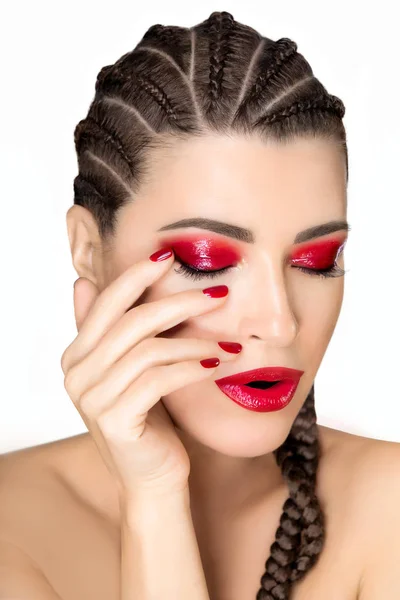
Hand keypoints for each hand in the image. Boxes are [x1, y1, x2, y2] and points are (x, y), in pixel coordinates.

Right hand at [60, 249, 239, 497]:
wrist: (152, 477)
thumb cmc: (147, 417)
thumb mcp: (129, 368)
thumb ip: (109, 330)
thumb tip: (82, 281)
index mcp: (77, 354)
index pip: (106, 303)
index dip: (136, 276)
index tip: (168, 256)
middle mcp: (77, 374)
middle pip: (132, 322)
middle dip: (179, 303)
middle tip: (218, 295)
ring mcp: (92, 398)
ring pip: (149, 350)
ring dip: (194, 341)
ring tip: (229, 343)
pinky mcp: (114, 420)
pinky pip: (158, 379)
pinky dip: (192, 367)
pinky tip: (216, 362)